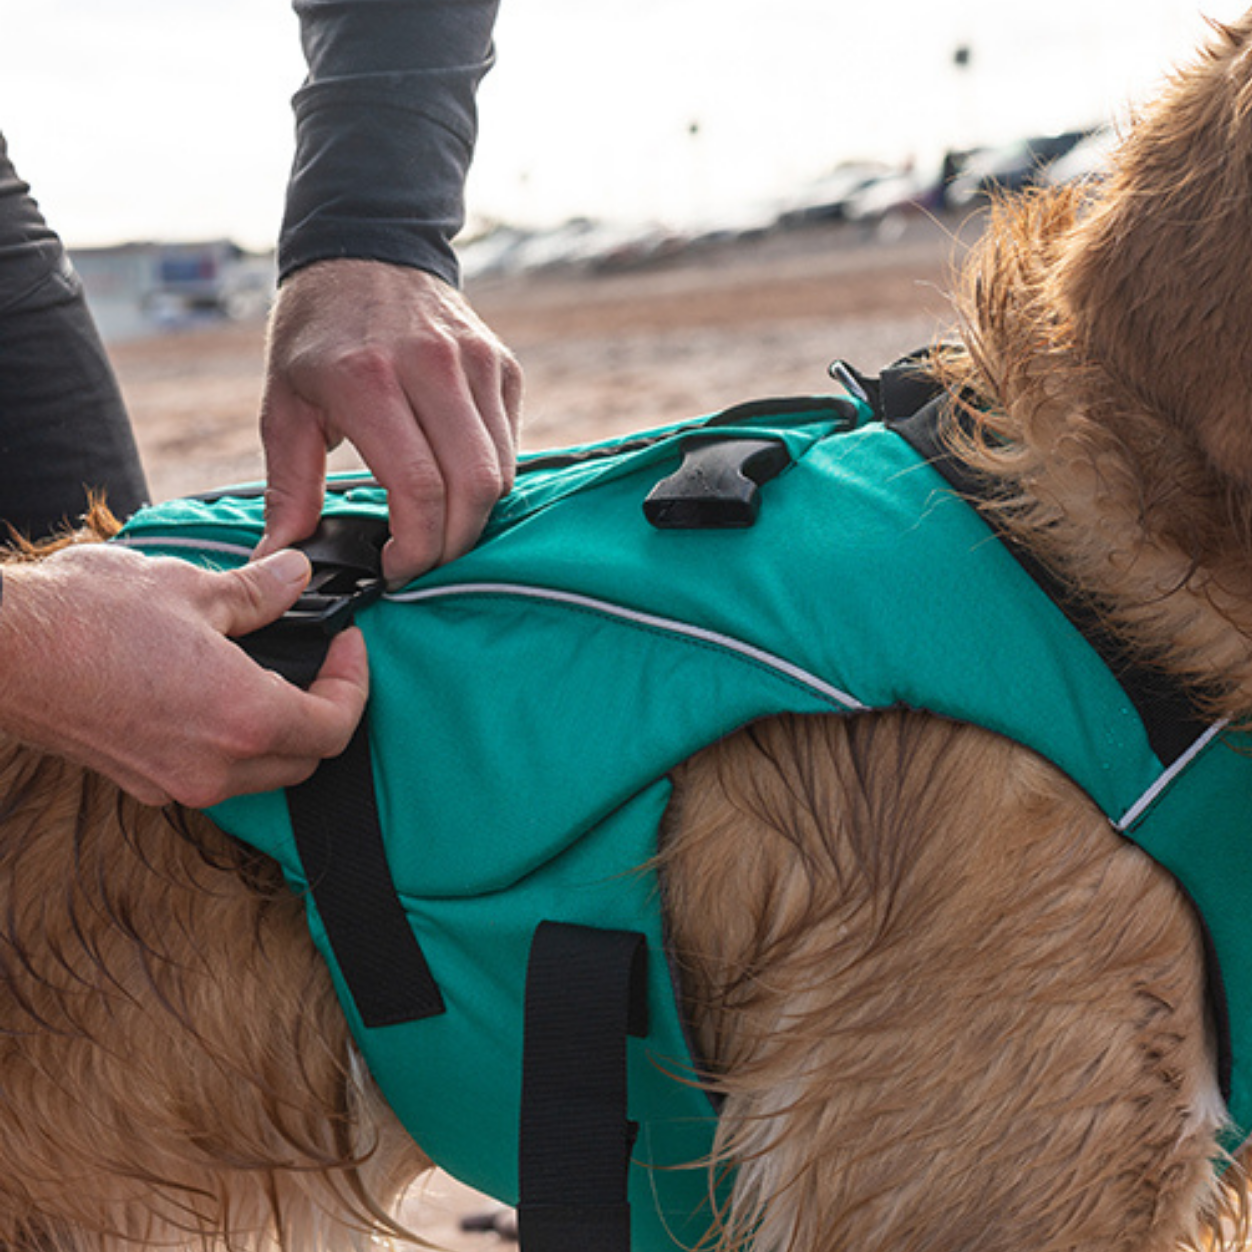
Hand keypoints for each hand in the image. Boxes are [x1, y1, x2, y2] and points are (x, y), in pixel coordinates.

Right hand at [0, 545, 368, 807]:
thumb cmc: (83, 616)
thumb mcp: (189, 588)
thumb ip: (259, 593)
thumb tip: (297, 577)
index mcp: (242, 719)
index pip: (335, 727)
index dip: (355, 683)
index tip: (348, 644)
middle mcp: (215, 767)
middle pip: (306, 759)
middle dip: (325, 711)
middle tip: (321, 658)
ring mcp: (174, 782)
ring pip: (261, 774)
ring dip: (280, 732)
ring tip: (273, 671)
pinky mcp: (141, 781)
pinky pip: (213, 774)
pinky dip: (234, 742)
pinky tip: (219, 693)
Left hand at [256, 259, 522, 584]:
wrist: (364, 251)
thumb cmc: (316, 335)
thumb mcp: (283, 405)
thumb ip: (288, 488)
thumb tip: (278, 561)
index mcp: (367, 379)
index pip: (418, 488)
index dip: (415, 546)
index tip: (395, 570)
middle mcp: (430, 365)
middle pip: (472, 489)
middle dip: (451, 545)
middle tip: (421, 563)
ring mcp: (474, 362)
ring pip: (500, 474)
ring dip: (474, 519)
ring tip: (438, 531)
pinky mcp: (502, 365)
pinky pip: (511, 446)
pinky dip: (488, 482)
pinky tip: (454, 487)